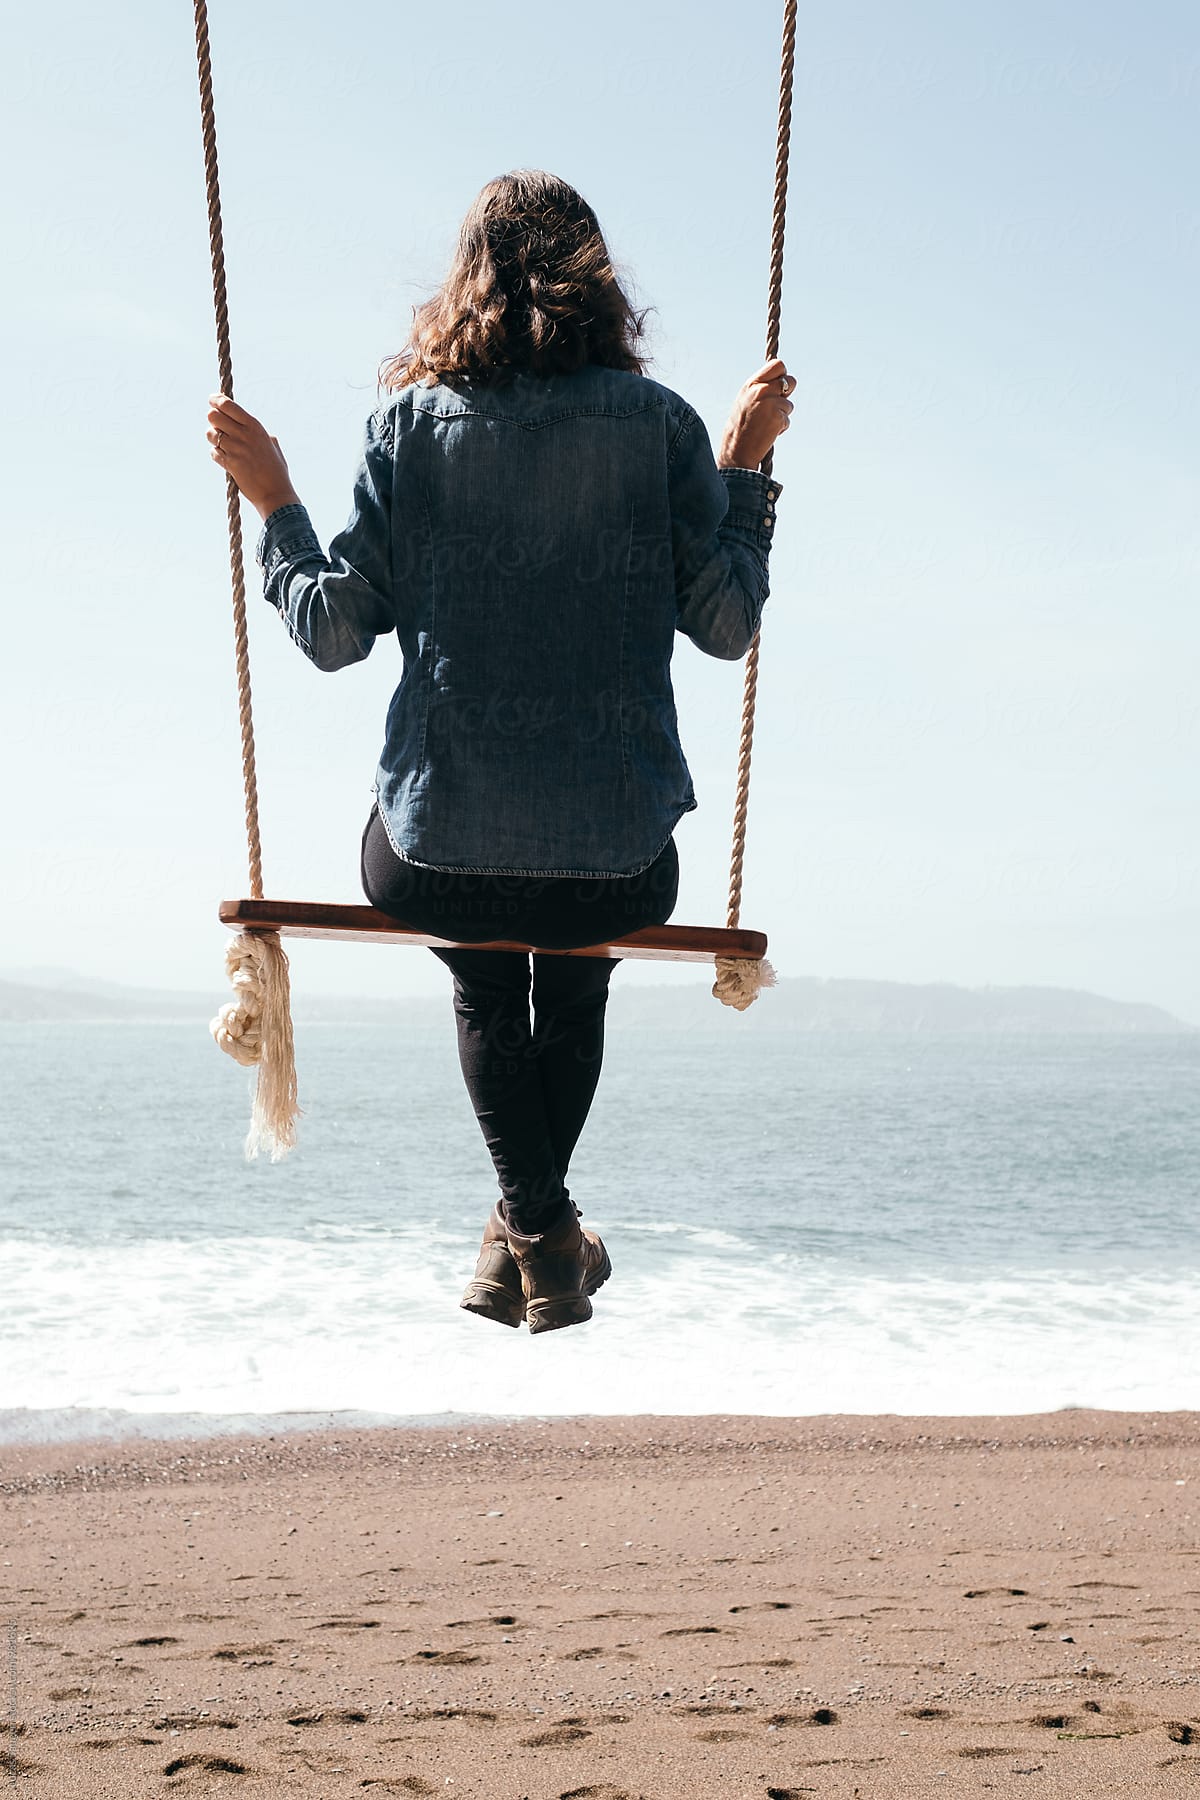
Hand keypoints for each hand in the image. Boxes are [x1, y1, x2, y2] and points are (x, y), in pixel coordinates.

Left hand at [206, 394, 300, 519]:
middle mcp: (244, 434)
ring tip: (224, 445)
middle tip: (219, 426)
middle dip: (213, 420)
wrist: (275, 493)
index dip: (216, 400)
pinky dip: (217, 455)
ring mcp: (235, 449)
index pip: (228, 405)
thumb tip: (251, 427)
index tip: (212, 400)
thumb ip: (260, 434)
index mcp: (255, 426)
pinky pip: (213, 452)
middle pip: (213, 416)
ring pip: (210, 434)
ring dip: (214, 439)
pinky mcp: (229, 464)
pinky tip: (227, 460)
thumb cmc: (277, 471)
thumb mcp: (273, 446)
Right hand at [717, 357, 793, 469]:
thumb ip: (760, 388)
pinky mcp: (778, 417)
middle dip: (788, 393)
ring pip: (789, 404)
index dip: (782, 374)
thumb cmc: (739, 427)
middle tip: (777, 405)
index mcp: (752, 384)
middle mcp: (762, 390)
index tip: (779, 385)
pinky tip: (767, 432)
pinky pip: (787, 419)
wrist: (736, 450)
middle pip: (790, 381)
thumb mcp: (744, 400)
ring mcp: (770, 403)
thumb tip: (779, 382)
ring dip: (782, 414)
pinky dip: (781, 427)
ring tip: (766, 423)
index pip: (778, 365)